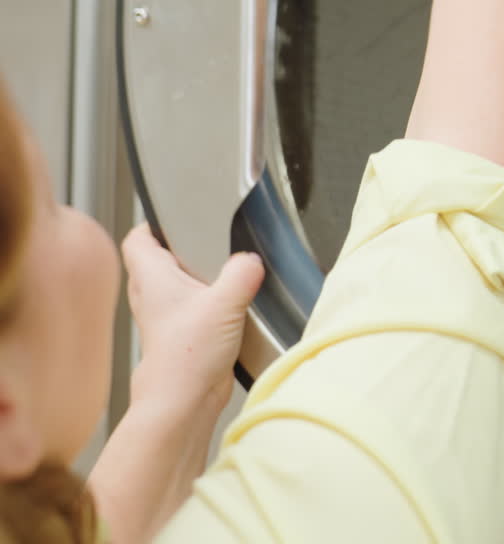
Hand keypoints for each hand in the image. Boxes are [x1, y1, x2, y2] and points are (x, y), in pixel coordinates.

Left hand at [121, 224, 263, 417]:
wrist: (184, 398)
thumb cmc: (186, 354)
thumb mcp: (225, 302)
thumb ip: (242, 272)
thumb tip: (252, 260)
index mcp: (151, 277)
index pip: (137, 239)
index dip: (152, 225)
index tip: (172, 218)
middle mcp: (152, 295)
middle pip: (156, 261)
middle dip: (180, 251)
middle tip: (205, 243)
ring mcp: (165, 317)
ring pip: (174, 286)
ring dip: (195, 280)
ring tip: (222, 274)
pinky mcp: (181, 335)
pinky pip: (190, 309)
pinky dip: (206, 304)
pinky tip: (229, 307)